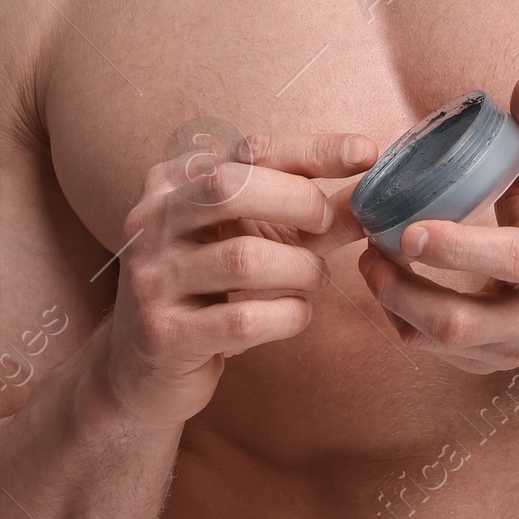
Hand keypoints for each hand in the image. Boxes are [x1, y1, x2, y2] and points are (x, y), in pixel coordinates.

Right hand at [98, 129, 375, 428]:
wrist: (144, 369)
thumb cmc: (212, 291)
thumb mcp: (257, 239)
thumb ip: (310, 217)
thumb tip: (373, 196)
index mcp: (174, 183)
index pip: (250, 150)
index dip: (315, 149)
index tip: (367, 153)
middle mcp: (153, 221)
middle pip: (232, 187)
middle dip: (298, 202)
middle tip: (327, 224)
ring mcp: (153, 277)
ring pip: (243, 258)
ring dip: (299, 269)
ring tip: (314, 278)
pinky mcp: (163, 334)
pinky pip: (242, 319)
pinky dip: (287, 315)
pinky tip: (297, 313)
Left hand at [356, 76, 518, 373]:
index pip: (513, 261)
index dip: (459, 250)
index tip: (410, 229)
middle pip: (465, 323)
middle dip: (406, 290)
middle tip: (370, 246)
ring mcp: (517, 347)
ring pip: (443, 344)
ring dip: (395, 304)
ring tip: (369, 261)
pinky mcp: (493, 362)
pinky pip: (436, 353)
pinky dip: (402, 321)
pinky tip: (387, 286)